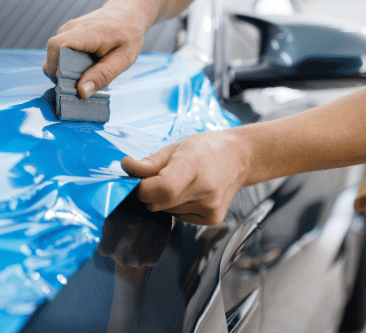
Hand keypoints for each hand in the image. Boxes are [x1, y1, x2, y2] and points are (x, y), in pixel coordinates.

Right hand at [44, 2, 145, 98]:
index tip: (67, 82)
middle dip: (62, 75)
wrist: (128, 12)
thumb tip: (82, 91)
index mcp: (87, 33)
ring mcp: (67, 31)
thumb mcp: (124, 58)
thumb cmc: (128, 34)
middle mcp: (71, 29)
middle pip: (53, 56)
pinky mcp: (67, 35)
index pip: (56, 45)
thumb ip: (103, 75)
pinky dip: (69, 65)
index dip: (55, 66)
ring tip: (87, 73)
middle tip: (81, 84)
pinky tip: (86, 67)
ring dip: (66, 70)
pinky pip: (60, 54)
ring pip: (55, 57)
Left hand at [121, 130, 251, 224]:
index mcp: (193, 165)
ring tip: (179, 182)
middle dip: (149, 193)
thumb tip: (127, 167)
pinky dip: (176, 207)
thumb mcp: (175, 147)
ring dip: (163, 200)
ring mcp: (210, 207)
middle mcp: (205, 189)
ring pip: (166, 212)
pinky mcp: (212, 218)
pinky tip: (190, 193)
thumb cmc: (205, 149)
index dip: (144, 188)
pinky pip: (179, 217)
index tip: (137, 181)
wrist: (239, 157)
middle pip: (158, 203)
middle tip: (157, 178)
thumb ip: (149, 162)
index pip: (163, 188)